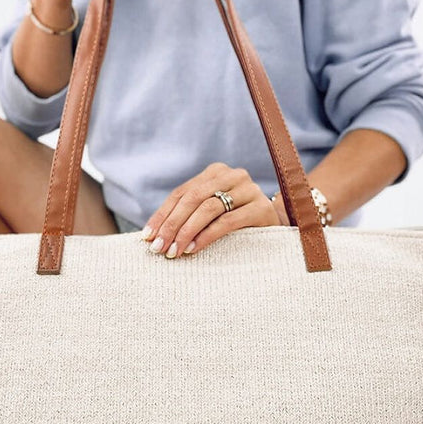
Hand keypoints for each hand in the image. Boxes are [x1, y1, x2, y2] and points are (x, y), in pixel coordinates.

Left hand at [141, 162, 281, 258]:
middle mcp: (232, 175)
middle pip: (192, 198)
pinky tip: (194, 248)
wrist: (275, 230)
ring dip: (187, 231)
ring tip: (175, 251)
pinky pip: (228, 221)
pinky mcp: (261, 208)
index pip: (181, 193)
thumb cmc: (236, 225)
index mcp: (215, 172)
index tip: (147, 237)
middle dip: (171, 225)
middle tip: (158, 248)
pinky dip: (207, 235)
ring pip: (208, 208)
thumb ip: (187, 215)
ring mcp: (249, 189)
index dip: (162, 215)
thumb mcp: (210, 215)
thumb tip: (152, 234)